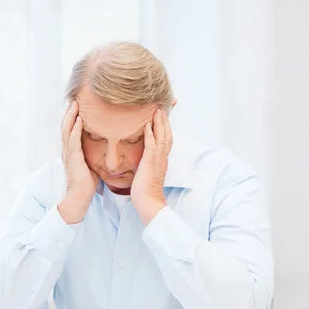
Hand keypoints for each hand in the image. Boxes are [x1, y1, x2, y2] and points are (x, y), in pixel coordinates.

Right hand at [58, 101, 99, 224]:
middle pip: (66, 126)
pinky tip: (80, 119)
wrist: (78, 199)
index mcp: (71, 152)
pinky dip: (75, 128)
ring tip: (75, 103)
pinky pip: (73, 140)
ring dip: (71, 116)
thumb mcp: (90, 166)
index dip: (72, 118)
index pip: (70, 130)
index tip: (77, 105)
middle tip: (74, 98)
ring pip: (67, 130)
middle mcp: (67, 151)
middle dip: (69, 112)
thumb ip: (92, 156)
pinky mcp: (73, 159)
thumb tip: (102, 150)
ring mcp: (68, 155)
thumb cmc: (86, 186)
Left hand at [131, 108, 172, 224]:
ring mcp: (158, 159)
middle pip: (167, 133)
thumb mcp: (146, 171)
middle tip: (164, 105)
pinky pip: (152, 145)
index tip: (163, 113)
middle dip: (166, 118)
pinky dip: (150, 134)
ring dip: (160, 122)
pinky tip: (147, 124)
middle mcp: (163, 157)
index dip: (166, 125)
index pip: (166, 138)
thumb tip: (141, 156)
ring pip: (162, 136)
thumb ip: (146, 161)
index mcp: (162, 158)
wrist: (149, 203)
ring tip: (157, 109)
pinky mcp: (151, 163)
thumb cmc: (145, 190)